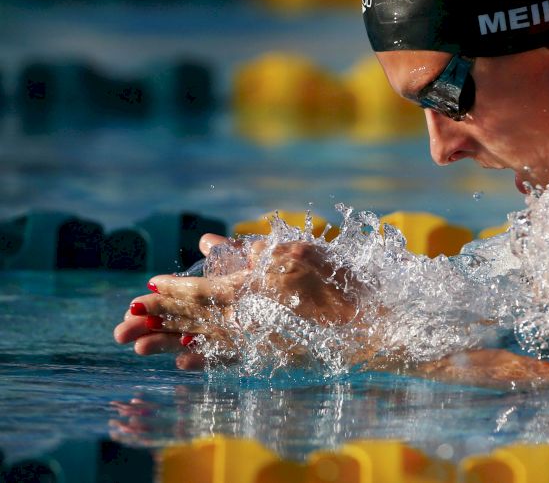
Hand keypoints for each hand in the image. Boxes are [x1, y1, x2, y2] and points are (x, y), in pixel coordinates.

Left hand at [113, 233, 363, 369]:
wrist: (369, 322)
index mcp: (247, 289)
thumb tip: (207, 244)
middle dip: (155, 320)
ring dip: (167, 342)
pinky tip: (182, 362)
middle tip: (122, 326)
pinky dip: (201, 360)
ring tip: (137, 346)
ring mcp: (254, 340)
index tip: (145, 289)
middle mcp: (243, 318)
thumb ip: (247, 251)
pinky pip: (226, 359)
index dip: (169, 291)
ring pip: (200, 340)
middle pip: (190, 319)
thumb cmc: (335, 280)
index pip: (197, 291)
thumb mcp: (292, 252)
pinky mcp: (266, 355)